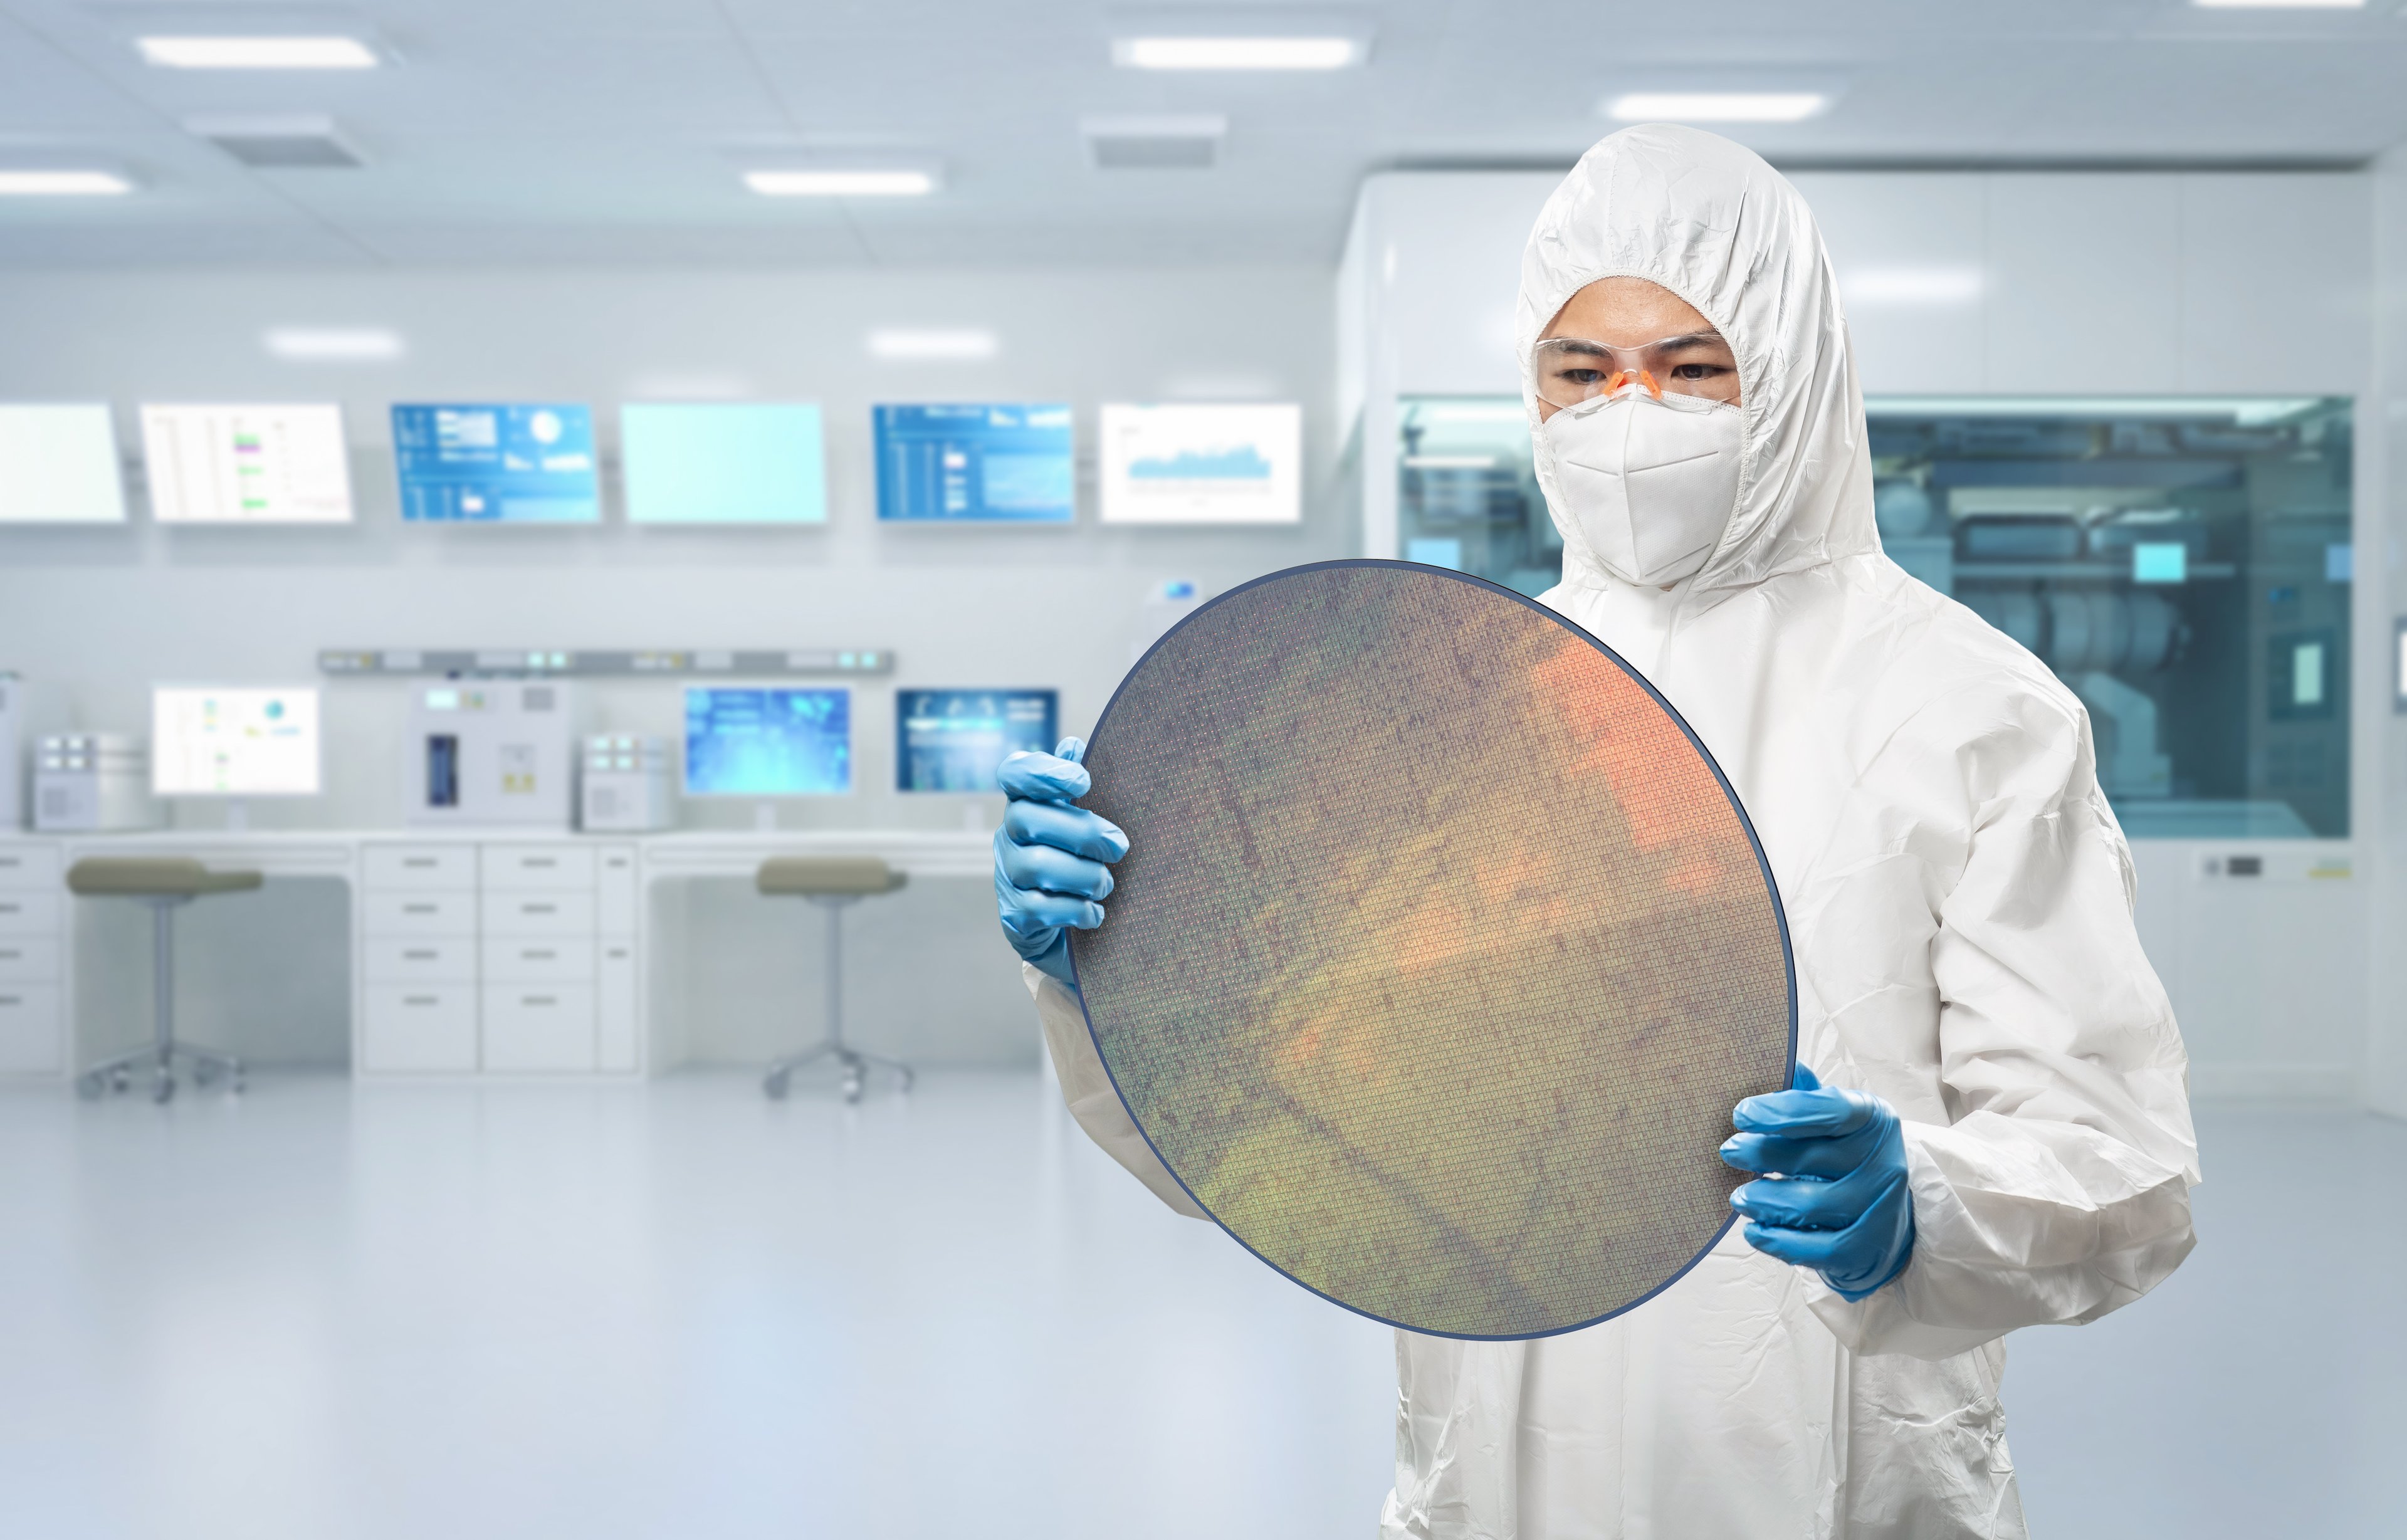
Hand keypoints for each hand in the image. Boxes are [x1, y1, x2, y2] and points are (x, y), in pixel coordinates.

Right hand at [993, 737, 1128, 988]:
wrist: (1065, 930)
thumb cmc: (1079, 863)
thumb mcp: (1081, 824)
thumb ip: (1075, 789)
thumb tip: (1072, 744)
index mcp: (1026, 805)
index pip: (1014, 773)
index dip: (1044, 771)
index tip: (1084, 782)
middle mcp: (1009, 836)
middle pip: (1029, 818)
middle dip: (1081, 831)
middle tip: (1120, 845)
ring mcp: (1007, 876)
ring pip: (1036, 865)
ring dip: (1083, 875)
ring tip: (1107, 884)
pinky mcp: (1014, 915)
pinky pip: (1039, 907)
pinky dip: (1075, 909)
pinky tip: (1096, 913)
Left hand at [1721, 1064, 1914, 1300]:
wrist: (1891, 1213)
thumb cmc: (1849, 1156)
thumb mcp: (1836, 1119)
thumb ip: (1808, 1097)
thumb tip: (1783, 1063)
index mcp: (1873, 1119)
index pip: (1829, 1110)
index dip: (1781, 1111)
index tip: (1741, 1114)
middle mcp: (1883, 1161)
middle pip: (1812, 1158)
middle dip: (1761, 1154)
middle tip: (1729, 1151)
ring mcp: (1879, 1208)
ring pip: (1811, 1205)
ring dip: (1764, 1201)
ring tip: (1739, 1197)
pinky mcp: (1867, 1247)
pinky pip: (1818, 1249)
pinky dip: (1779, 1242)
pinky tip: (1755, 1231)